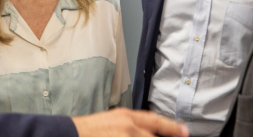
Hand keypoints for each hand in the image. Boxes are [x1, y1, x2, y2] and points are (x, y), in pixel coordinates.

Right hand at [72, 108, 188, 136]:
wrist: (68, 135)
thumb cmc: (86, 131)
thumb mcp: (110, 121)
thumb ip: (130, 126)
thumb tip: (145, 131)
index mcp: (126, 117)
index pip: (156, 121)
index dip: (172, 127)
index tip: (185, 132)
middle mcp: (128, 129)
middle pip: (153, 136)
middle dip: (165, 136)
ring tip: (146, 136)